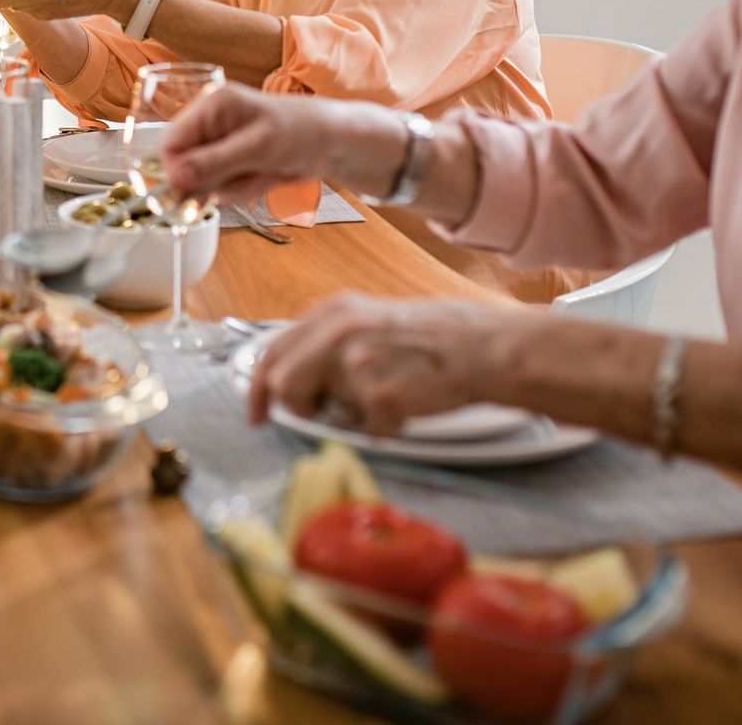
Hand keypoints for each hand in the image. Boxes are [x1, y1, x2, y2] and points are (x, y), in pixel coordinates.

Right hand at [160, 84, 401, 203]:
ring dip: (234, 187)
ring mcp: (220, 143)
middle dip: (215, 181)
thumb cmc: (301, 132)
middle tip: (248, 175)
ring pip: (205, 182)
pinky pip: (223, 187)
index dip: (177, 172)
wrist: (334, 142)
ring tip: (263, 173)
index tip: (197, 192)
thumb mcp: (257, 148)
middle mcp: (210, 123)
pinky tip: (265, 176)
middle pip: (185, 167)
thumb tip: (173, 178)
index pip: (170, 144)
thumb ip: (213, 163)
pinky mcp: (231, 161)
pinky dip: (243, 189)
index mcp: (211, 105)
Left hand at [246, 294, 497, 432]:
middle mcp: (337, 331)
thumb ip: (328, 343)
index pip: (272, 351)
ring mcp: (356, 362)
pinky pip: (367, 430)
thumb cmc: (434, 339)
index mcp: (333, 312)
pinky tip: (410, 404)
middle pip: (281, 383)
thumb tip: (290, 377)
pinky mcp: (379, 395)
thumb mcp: (371, 321)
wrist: (484, 348)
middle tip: (330, 412)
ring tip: (383, 397)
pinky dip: (387, 428)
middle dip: (300, 407)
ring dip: (347, 415)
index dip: (257, 388)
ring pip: (323, 411)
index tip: (257, 412)